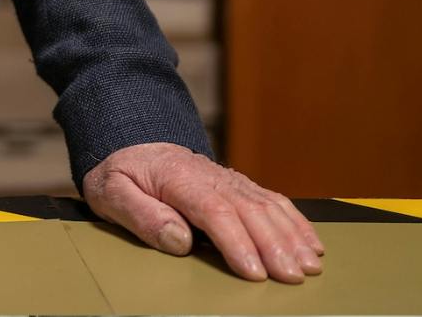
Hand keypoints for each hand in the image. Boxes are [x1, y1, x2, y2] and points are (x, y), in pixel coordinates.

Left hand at [82, 143, 324, 283]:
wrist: (130, 143)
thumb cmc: (121, 174)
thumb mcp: (110, 192)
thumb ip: (140, 215)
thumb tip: (178, 239)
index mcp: (176, 176)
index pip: (213, 210)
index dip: (237, 242)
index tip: (254, 272)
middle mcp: (208, 175)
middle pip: (247, 209)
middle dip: (273, 245)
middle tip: (292, 277)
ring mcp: (226, 178)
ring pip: (265, 205)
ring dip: (290, 236)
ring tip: (309, 266)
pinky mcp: (237, 184)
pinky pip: (271, 199)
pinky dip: (294, 221)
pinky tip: (311, 243)